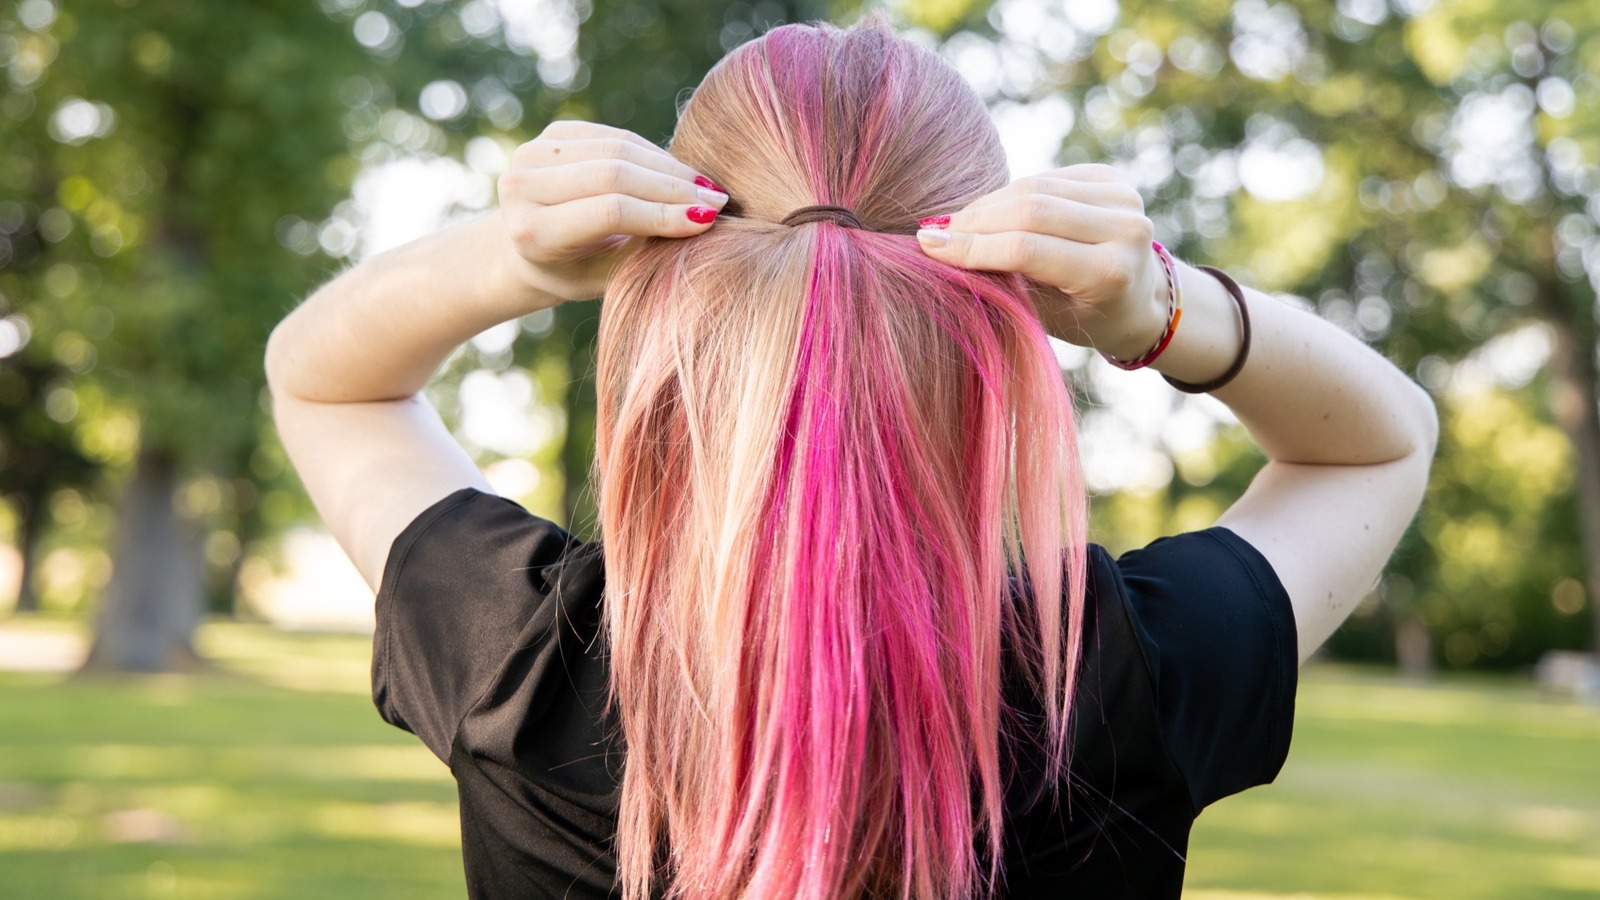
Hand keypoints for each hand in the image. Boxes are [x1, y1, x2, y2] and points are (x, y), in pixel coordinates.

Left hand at [496, 120, 729, 301]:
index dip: (663, 212)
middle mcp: (522, 187)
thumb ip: (644, 247)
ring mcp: (534, 152)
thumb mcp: (604, 277)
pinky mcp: (553, 133)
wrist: (520, 249)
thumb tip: (703, 215)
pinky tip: (680, 172)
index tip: (708, 219)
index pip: (610, 211)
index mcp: (532, 232)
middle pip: (614, 174)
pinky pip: (615, 136)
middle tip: (717, 199)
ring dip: (668, 167)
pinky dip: (651, 153)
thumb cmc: (572, 272)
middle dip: (672, 187)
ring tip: (705, 186)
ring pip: (618, 149)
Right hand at [915, 164, 1166, 358]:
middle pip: (1030, 209)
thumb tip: (939, 248)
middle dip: (974, 220)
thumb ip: (1002, 281)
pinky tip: (987, 210)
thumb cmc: (1084, 316)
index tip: (929, 247)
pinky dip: (1011, 193)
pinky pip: (1047, 177)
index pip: (1027, 249)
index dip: (973, 246)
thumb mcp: (1043, 316)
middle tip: (934, 232)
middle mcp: (1125, 229)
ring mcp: (1124, 196)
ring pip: (1035, 186)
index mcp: (1110, 273)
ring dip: (987, 204)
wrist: (1143, 298)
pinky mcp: (1113, 177)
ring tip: (954, 222)